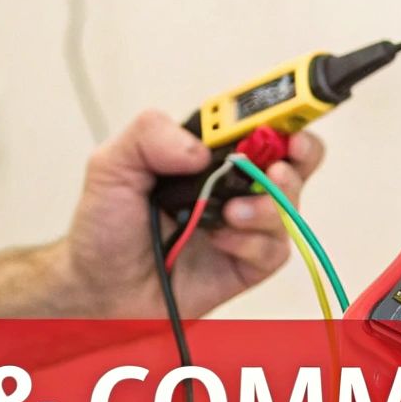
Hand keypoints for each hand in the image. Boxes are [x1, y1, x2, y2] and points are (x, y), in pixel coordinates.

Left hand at [58, 110, 325, 317]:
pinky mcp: (246, 263)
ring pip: (288, 204)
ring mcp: (243, 224)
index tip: (287, 115)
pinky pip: (274, 248)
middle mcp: (232, 185)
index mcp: (207, 153)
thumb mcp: (110, 166)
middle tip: (281, 162)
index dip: (282, 113)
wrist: (99, 288)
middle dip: (301, 153)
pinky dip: (252, 241)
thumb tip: (201, 149)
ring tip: (231, 212)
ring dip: (269, 204)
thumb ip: (148, 136)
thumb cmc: (104, 227)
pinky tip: (220, 240)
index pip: (256, 123)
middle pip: (293, 159)